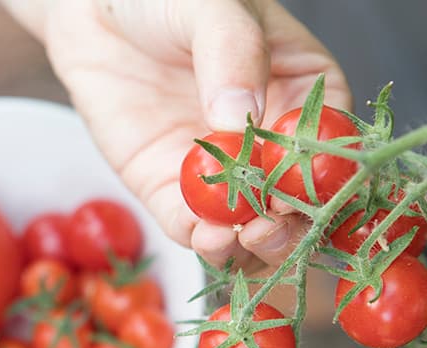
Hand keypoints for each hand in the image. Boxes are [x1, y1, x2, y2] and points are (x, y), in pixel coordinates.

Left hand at [8, 0, 350, 270]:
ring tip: (241, 237)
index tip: (311, 190)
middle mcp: (270, 143)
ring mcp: (223, 173)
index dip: (330, 175)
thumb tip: (241, 116)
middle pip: (299, 202)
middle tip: (272, 224)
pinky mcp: (172, 191)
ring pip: (252, 228)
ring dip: (254, 246)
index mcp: (304, 92)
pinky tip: (207, 238)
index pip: (333, 145)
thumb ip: (233, 53)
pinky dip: (206, 242)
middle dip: (293, 223)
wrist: (93, 10)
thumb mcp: (212, 8)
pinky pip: (195, 228)